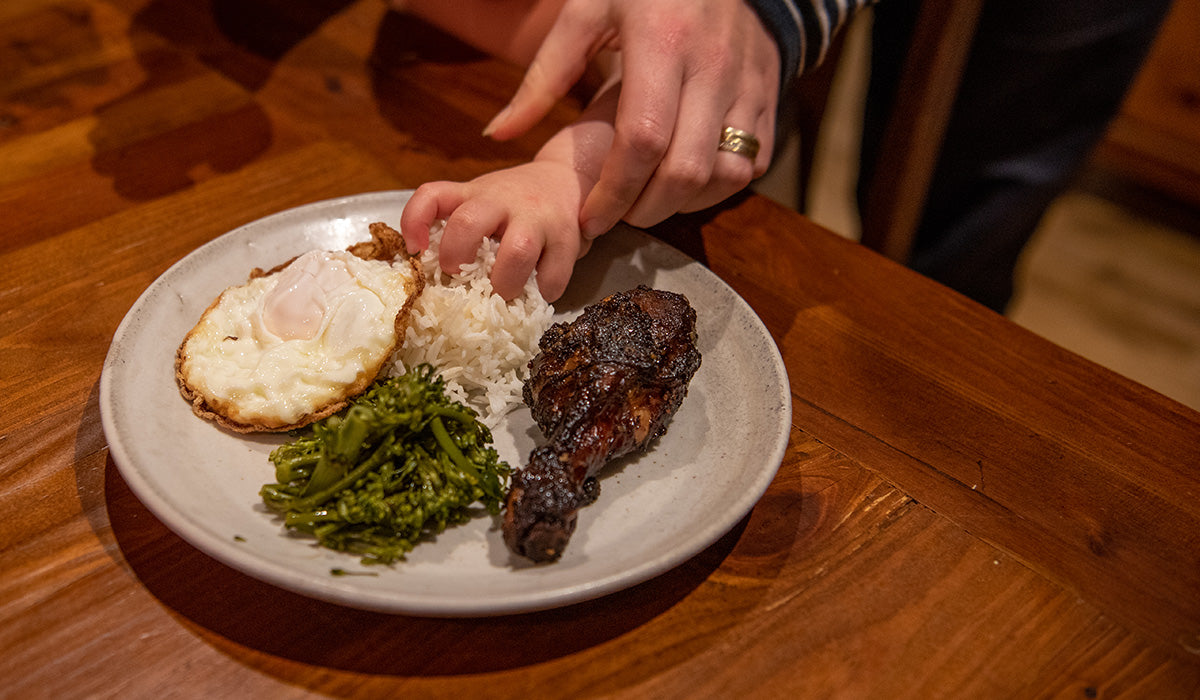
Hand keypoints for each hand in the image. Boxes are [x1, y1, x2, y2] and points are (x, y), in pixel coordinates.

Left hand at [399, 162, 591, 301]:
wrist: (568, 179)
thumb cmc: (516, 204)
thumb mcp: (483, 202)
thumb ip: (458, 228)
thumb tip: (430, 278)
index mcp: (474, 193)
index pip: (432, 195)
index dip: (414, 222)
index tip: (416, 250)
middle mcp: (502, 200)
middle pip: (467, 224)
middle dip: (457, 259)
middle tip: (460, 279)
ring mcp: (537, 218)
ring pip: (516, 252)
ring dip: (504, 283)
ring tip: (503, 293)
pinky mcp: (567, 239)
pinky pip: (554, 275)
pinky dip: (543, 292)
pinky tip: (538, 291)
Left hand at [483, 0, 780, 236]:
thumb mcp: (584, 14)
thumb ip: (541, 78)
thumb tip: (497, 135)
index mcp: (662, 41)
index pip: (643, 139)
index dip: (615, 190)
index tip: (590, 216)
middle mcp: (713, 66)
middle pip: (685, 169)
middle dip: (646, 209)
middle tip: (615, 216)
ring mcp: (748, 84)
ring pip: (725, 174)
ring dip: (683, 204)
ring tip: (646, 203)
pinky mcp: (769, 98)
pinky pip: (751, 164)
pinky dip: (717, 188)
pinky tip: (683, 184)